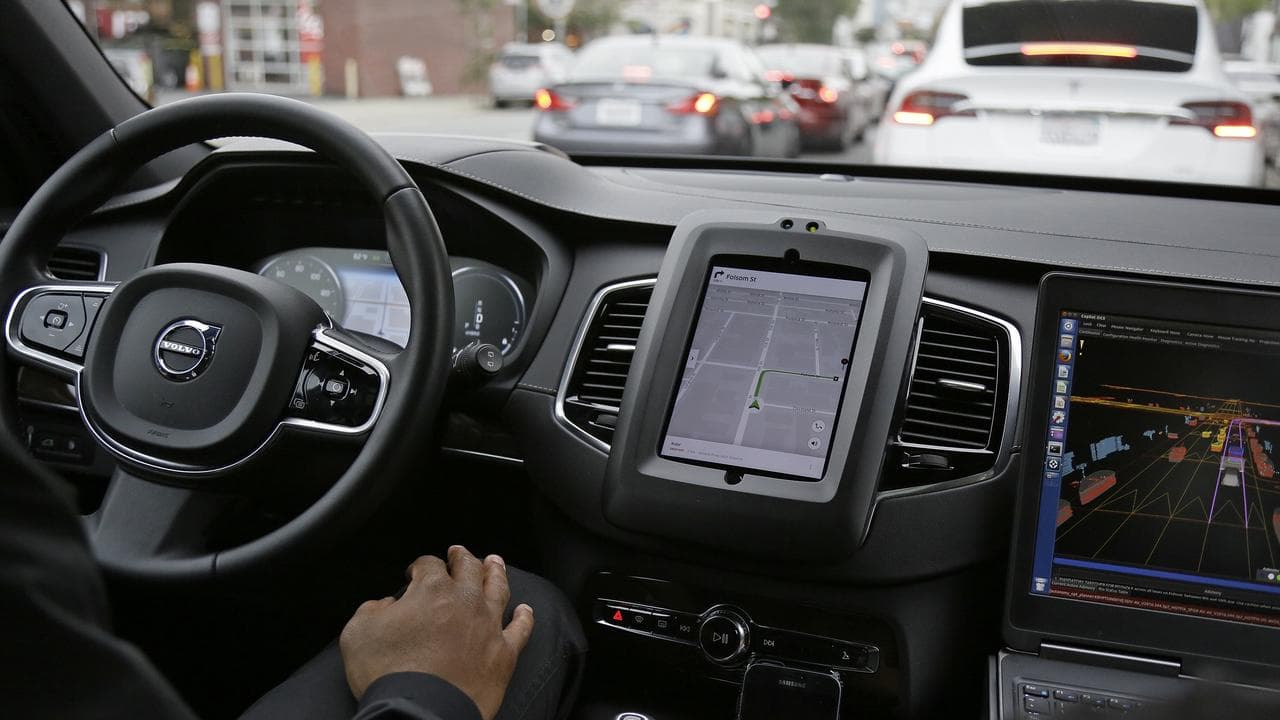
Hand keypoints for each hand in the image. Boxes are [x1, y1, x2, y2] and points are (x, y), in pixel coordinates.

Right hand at [339, 546, 534, 719]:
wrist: (420, 712)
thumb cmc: (387, 673)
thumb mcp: (357, 633)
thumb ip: (371, 610)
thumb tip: (385, 605)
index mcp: (432, 590)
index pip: (429, 564)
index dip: (420, 565)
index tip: (415, 572)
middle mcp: (465, 601)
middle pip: (468, 567)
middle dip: (462, 557)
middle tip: (459, 553)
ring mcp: (488, 626)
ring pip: (498, 589)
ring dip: (496, 572)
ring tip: (494, 563)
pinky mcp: (504, 653)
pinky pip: (520, 629)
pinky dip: (524, 618)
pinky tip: (525, 610)